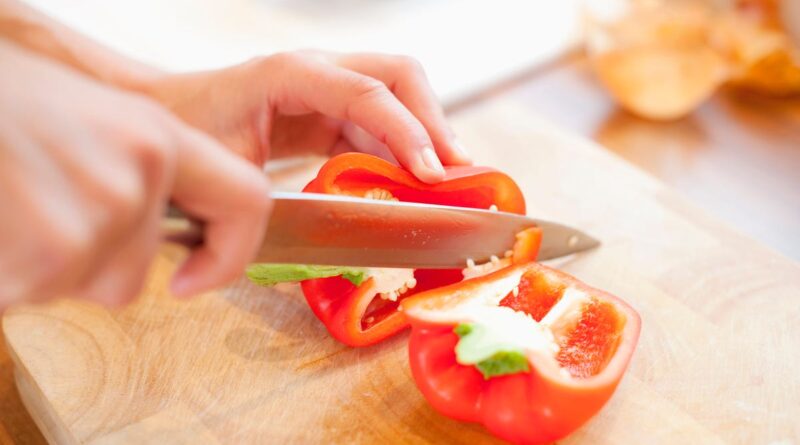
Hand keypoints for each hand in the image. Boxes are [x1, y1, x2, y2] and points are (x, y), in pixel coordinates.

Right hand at [0, 43, 270, 308]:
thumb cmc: (0, 103)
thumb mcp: (85, 116)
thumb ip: (132, 168)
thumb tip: (152, 218)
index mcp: (155, 136)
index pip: (245, 200)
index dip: (231, 253)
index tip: (194, 280)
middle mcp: (137, 176)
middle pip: (132, 274)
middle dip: (82, 266)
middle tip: (30, 210)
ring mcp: (94, 217)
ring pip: (76, 288)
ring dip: (35, 268)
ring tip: (7, 208)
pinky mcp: (48, 254)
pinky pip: (27, 296)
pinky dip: (4, 277)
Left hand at [142, 51, 470, 182]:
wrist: (166, 113)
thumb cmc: (187, 132)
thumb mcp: (224, 169)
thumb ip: (270, 204)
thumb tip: (319, 245)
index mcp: (290, 74)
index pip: (367, 93)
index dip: (407, 132)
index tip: (433, 175)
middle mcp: (317, 72)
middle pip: (400, 76)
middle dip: (435, 122)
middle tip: (459, 173)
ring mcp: (326, 89)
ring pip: (399, 97)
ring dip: (428, 136)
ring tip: (450, 183)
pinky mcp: (329, 113)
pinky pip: (380, 124)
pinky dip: (404, 151)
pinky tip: (415, 183)